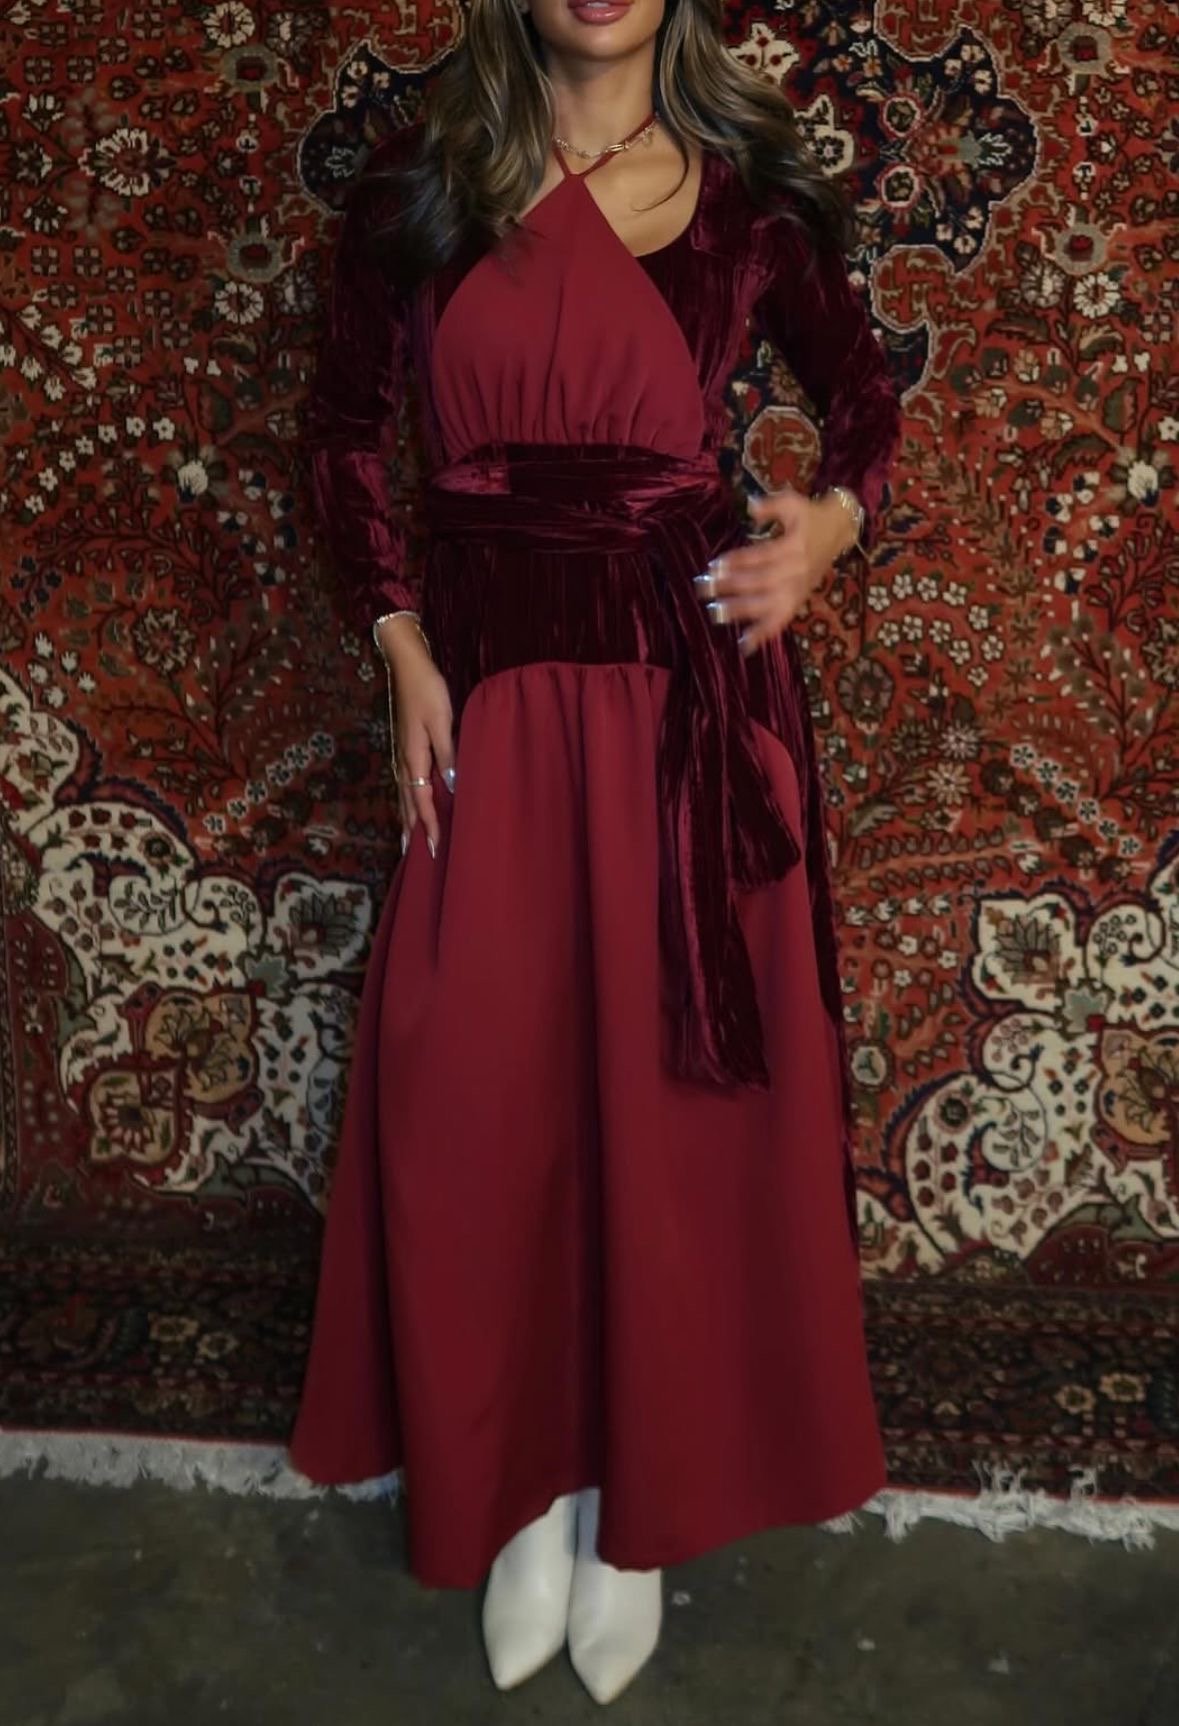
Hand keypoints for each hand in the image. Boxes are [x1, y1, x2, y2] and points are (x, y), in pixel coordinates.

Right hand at [376, 616, 454, 857]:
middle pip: (407, 803)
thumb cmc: (427, 690)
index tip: (435, 848)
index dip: (429, 825)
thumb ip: (446, 753)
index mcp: (414, 757)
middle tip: (417, 857)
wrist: (407, 666)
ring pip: (404, 795)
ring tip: (408, 841)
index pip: (421, 800)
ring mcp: (402, 754)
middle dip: (412, 830)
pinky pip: (405, 783)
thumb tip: (450, 785)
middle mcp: (404, 761)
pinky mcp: (405, 747)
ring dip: (406, 819)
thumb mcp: (441, 720)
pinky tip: (410, 806)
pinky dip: (407, 801)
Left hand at [700, 486, 857, 656]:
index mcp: (795, 547)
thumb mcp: (793, 503)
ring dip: (741, 611)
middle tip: (703, 589)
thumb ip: (772, 505)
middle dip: (731, 587)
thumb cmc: (810, 516)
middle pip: (761, 582)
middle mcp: (797, 572)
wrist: (839, 531)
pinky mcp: (798, 601)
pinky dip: (763, 634)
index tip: (714, 566)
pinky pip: (781, 621)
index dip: (738, 562)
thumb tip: (750, 506)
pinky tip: (744, 645)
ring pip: (768, 605)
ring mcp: (798, 590)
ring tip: (715, 613)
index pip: (762, 557)